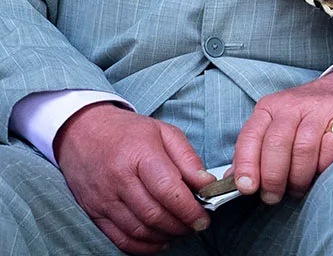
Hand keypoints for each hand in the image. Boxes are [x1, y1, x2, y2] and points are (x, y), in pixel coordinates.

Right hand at [55, 102, 213, 254]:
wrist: (81, 132)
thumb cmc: (128, 131)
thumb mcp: (165, 133)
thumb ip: (188, 159)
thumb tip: (207, 184)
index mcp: (139, 155)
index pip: (167, 190)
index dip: (189, 209)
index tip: (204, 217)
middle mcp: (119, 180)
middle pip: (154, 214)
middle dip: (181, 226)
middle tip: (197, 225)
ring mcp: (104, 199)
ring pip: (139, 230)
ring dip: (165, 236)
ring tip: (182, 231)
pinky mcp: (94, 213)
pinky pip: (120, 239)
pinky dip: (143, 246)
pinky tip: (160, 240)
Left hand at [231, 70, 332, 204]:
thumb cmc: (309, 115)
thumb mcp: (277, 124)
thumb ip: (255, 149)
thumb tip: (233, 181)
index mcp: (270, 107)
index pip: (250, 136)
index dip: (246, 165)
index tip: (247, 188)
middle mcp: (293, 104)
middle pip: (276, 144)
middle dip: (273, 178)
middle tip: (274, 196)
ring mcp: (320, 108)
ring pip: (303, 149)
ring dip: (299, 177)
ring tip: (298, 188)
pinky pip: (332, 148)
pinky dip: (324, 167)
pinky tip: (321, 172)